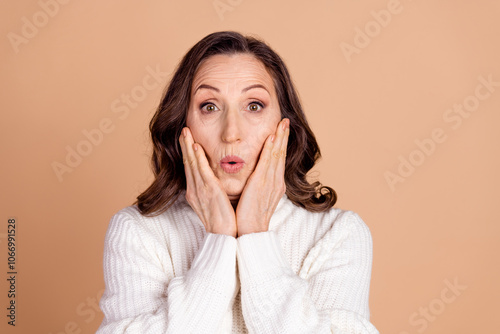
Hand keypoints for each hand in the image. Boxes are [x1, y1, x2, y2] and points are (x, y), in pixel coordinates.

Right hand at [179, 127, 237, 236]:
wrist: (224, 236)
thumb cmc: (223, 221)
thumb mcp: (214, 203)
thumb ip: (211, 191)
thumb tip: (213, 183)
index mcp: (195, 192)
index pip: (190, 168)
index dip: (188, 153)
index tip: (187, 139)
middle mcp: (194, 189)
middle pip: (188, 163)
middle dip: (185, 146)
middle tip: (184, 130)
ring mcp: (200, 190)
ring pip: (192, 164)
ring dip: (188, 147)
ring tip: (186, 132)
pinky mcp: (209, 191)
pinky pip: (202, 171)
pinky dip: (198, 158)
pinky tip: (196, 147)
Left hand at [235, 118, 289, 236]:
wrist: (250, 231)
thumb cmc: (251, 216)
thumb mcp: (258, 197)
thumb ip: (259, 185)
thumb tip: (257, 176)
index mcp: (274, 184)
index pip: (279, 159)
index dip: (281, 144)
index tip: (282, 130)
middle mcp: (275, 181)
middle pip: (281, 154)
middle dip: (284, 136)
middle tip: (285, 121)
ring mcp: (270, 182)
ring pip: (276, 156)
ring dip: (279, 138)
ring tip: (282, 124)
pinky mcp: (261, 185)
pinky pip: (267, 164)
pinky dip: (270, 150)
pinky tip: (271, 138)